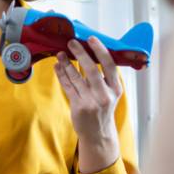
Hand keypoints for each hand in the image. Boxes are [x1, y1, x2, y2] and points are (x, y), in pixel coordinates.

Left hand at [57, 36, 121, 173]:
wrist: (98, 134)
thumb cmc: (103, 110)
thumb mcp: (110, 94)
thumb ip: (104, 77)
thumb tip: (91, 53)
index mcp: (115, 89)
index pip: (109, 65)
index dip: (100, 50)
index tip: (91, 39)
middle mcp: (105, 95)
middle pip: (91, 69)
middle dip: (80, 53)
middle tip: (72, 42)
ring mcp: (91, 102)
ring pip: (76, 77)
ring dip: (67, 63)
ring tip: (60, 54)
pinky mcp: (78, 107)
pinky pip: (68, 87)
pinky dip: (62, 75)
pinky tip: (58, 67)